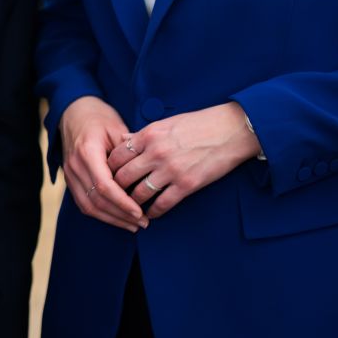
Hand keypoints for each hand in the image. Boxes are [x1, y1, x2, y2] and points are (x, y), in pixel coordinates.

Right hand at [58, 96, 144, 231]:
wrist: (73, 111)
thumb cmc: (99, 117)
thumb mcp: (116, 127)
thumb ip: (128, 152)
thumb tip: (145, 175)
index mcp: (87, 151)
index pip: (105, 186)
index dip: (123, 203)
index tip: (140, 213)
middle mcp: (75, 165)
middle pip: (97, 200)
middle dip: (121, 215)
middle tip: (143, 223)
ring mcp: (70, 173)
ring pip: (88, 206)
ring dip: (111, 219)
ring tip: (133, 225)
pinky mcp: (70, 179)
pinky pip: (83, 203)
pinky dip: (100, 214)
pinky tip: (117, 218)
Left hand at [107, 103, 260, 219]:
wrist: (230, 130)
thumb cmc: (198, 124)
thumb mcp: (166, 123)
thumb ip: (143, 134)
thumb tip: (122, 140)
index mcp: (149, 135)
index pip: (116, 155)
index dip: (108, 168)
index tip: (107, 176)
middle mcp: (156, 152)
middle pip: (123, 177)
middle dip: (115, 188)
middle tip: (113, 196)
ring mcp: (171, 170)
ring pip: (139, 193)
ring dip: (132, 203)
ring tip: (130, 207)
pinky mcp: (187, 184)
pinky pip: (162, 204)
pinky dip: (154, 212)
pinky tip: (151, 214)